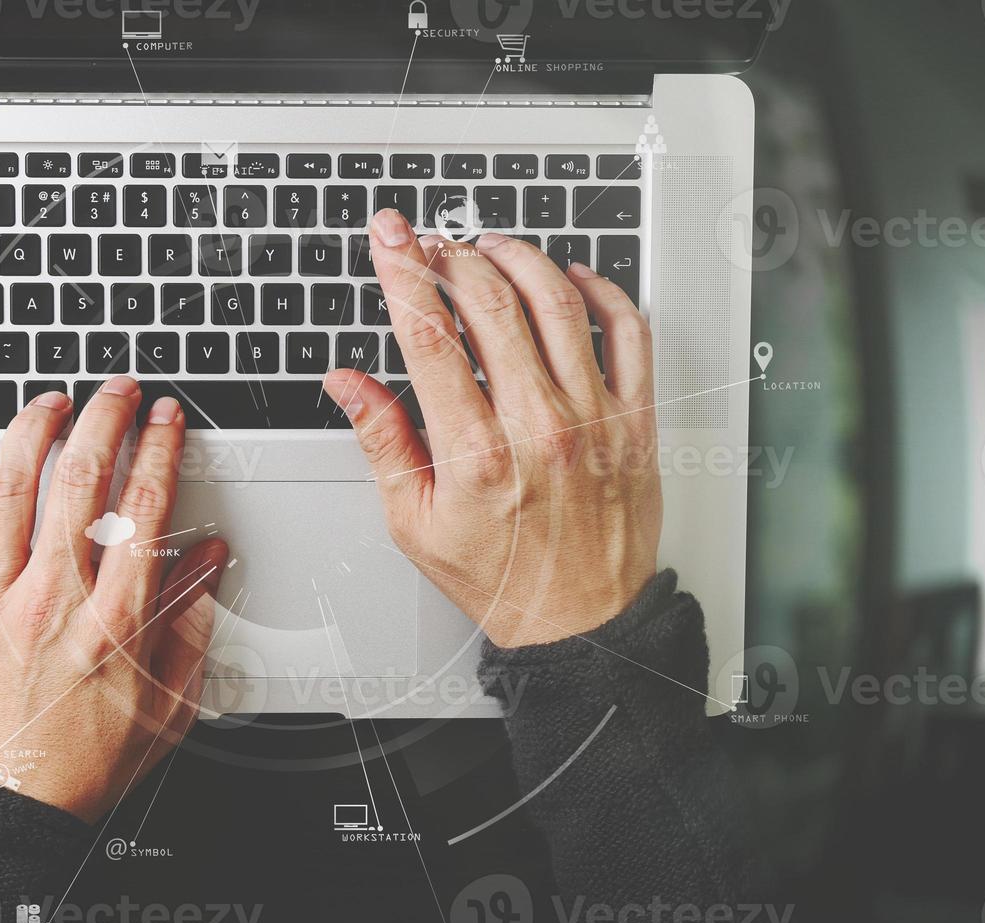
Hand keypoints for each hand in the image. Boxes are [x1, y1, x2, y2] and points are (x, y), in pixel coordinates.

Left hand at [0, 379, 226, 820]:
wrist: (8, 807)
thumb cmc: (84, 762)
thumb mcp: (169, 703)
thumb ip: (191, 623)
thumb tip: (208, 561)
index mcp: (116, 619)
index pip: (144, 505)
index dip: (160, 446)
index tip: (166, 417)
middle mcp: (55, 600)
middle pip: (81, 478)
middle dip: (105, 416)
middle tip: (115, 390)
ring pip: (11, 488)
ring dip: (35, 430)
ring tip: (51, 401)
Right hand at [323, 210, 661, 646]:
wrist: (581, 623)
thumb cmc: (501, 579)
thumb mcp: (415, 523)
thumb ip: (382, 442)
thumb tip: (348, 383)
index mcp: (476, 453)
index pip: (429, 336)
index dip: (404, 272)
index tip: (391, 237)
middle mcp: (539, 427)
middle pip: (491, 305)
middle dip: (452, 256)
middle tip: (431, 242)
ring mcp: (594, 419)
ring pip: (558, 304)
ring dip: (518, 259)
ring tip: (489, 246)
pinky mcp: (635, 421)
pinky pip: (628, 334)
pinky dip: (602, 292)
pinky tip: (572, 278)